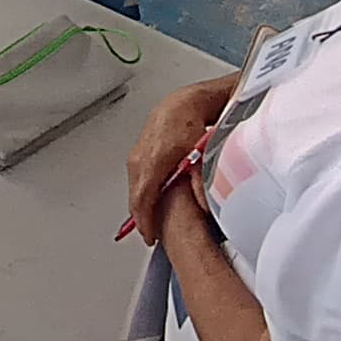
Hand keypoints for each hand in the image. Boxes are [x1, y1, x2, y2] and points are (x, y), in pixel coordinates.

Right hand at [126, 75, 231, 240]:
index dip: (146, 220)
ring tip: (151, 222)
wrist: (185, 103)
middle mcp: (142, 156)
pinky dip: (141, 192)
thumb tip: (204, 205)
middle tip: (152, 236)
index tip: (151, 237)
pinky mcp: (138, 151)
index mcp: (157, 157)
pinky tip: (151, 201)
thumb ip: (203, 179)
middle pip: (137, 195)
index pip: (145, 197)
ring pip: (135, 187)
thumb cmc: (194, 123)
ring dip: (141, 205)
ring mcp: (137, 153)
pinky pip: (136, 178)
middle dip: (142, 217)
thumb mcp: (205, 152)